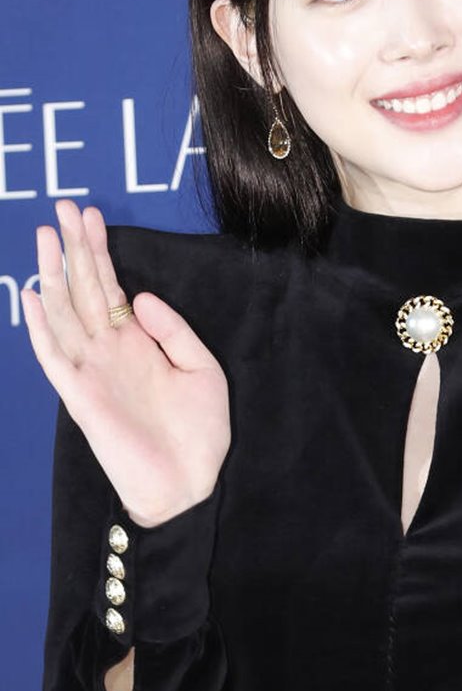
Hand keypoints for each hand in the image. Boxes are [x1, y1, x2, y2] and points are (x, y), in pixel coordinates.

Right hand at [21, 199, 229, 527]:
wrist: (191, 483)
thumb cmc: (199, 431)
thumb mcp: (201, 367)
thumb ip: (173, 330)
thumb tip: (142, 295)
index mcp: (137, 342)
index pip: (111, 286)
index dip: (100, 251)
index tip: (91, 215)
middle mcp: (109, 350)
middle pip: (83, 289)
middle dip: (74, 248)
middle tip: (63, 207)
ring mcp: (92, 371)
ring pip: (64, 312)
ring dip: (54, 273)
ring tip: (46, 235)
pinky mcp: (81, 396)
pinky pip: (54, 355)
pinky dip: (40, 327)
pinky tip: (31, 295)